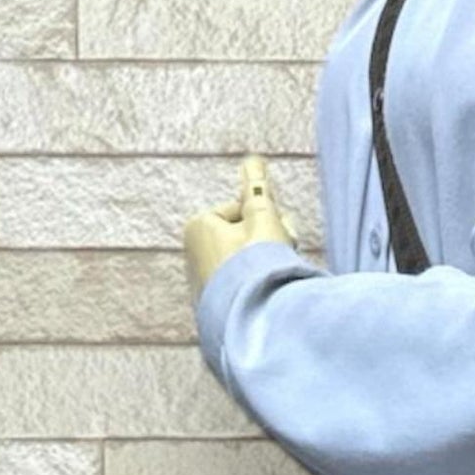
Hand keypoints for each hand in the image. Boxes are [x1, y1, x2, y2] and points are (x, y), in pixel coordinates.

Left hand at [184, 155, 300, 297]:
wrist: (254, 314)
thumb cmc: (257, 262)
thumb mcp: (263, 219)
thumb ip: (258, 189)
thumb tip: (253, 160)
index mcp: (198, 226)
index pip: (241, 211)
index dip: (265, 220)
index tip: (278, 233)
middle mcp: (193, 253)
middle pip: (241, 237)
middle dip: (264, 243)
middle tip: (281, 254)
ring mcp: (202, 281)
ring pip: (243, 262)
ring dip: (263, 264)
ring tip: (275, 276)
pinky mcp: (213, 305)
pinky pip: (240, 285)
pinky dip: (255, 285)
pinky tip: (267, 292)